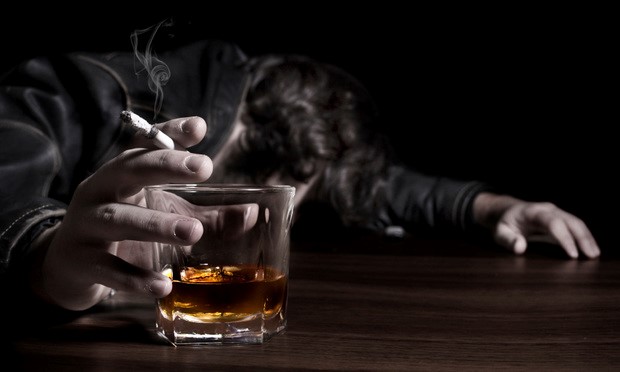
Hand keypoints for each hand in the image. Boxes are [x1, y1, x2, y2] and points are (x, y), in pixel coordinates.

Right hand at [29, 116, 217, 310]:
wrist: (69, 267)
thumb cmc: (126, 232)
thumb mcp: (167, 216)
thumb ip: (209, 216)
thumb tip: (254, 214)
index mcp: (124, 173)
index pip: (146, 144)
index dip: (171, 133)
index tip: (200, 127)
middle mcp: (102, 190)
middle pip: (129, 169)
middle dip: (165, 166)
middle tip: (204, 166)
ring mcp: (87, 225)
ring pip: (119, 220)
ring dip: (156, 225)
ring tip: (194, 232)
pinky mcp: (81, 261)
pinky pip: (109, 269)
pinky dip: (135, 279)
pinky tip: (163, 286)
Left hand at [473, 193, 599, 258]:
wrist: (506, 210)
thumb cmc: (504, 223)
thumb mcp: (500, 232)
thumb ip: (507, 240)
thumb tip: (519, 247)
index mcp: (533, 212)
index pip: (553, 223)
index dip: (564, 238)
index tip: (573, 255)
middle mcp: (547, 210)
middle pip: (570, 221)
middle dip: (582, 238)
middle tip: (591, 256)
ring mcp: (555, 213)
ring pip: (576, 222)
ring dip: (587, 238)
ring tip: (594, 255)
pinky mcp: (560, 219)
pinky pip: (575, 226)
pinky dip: (584, 237)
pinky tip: (590, 249)